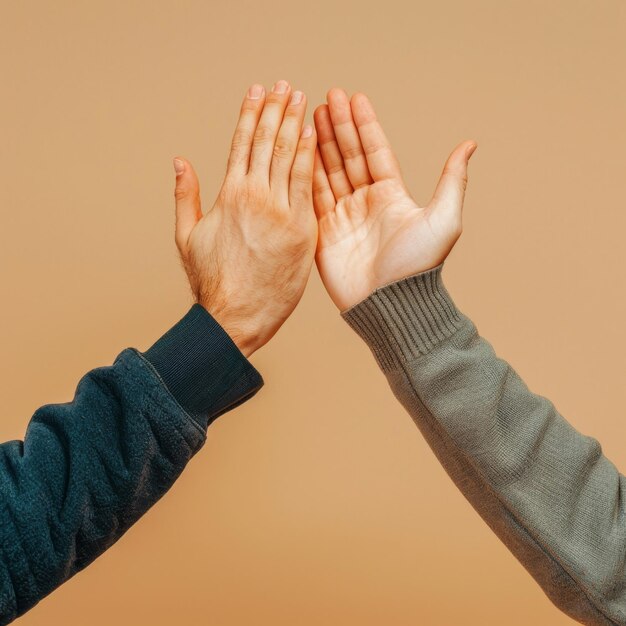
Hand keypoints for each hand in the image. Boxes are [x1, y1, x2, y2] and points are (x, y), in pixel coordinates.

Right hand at [173, 81, 317, 356]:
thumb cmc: (210, 281)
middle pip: (269, 142)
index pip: (242, 142)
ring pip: (291, 158)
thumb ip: (185, 196)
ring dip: (297, 125)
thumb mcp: (186, 237)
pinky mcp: (304, 231)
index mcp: (229, 195)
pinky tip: (316, 137)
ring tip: (303, 100)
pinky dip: (313, 159)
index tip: (258, 90)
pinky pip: (310, 187)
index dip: (251, 113)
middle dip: (278, 110)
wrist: (235, 318)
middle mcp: (256, 197)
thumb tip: (180, 161)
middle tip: (287, 86)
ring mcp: (283, 213)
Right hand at [312, 88, 475, 310]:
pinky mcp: (323, 233)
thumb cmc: (419, 266)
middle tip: (326, 97)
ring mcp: (342, 217)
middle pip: (349, 156)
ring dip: (320, 144)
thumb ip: (452, 181)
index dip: (365, 125)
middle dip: (338, 126)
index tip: (354, 98)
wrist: (389, 305)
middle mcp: (366, 203)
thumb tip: (469, 144)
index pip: (375, 151)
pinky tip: (298, 151)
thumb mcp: (443, 219)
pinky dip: (305, 173)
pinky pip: (311, 197)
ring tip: (309, 115)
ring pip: (328, 172)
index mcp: (392, 196)